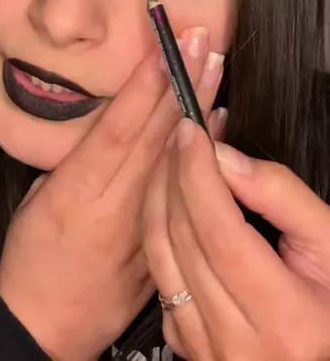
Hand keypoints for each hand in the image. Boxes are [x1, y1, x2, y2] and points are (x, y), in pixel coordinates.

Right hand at [0, 30, 223, 360]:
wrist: (46, 327)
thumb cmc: (31, 257)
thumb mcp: (38, 199)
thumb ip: (78, 162)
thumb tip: (115, 122)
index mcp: (75, 192)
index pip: (118, 128)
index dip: (145, 85)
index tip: (164, 47)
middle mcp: (113, 207)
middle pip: (155, 136)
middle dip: (181, 83)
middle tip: (202, 41)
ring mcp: (141, 229)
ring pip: (176, 160)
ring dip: (199, 110)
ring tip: (215, 67)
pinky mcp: (160, 246)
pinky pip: (186, 192)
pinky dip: (203, 154)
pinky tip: (219, 121)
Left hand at [144, 117, 329, 360]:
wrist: (321, 352)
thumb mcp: (329, 243)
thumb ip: (281, 196)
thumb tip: (224, 158)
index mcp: (283, 318)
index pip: (219, 230)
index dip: (198, 173)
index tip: (191, 131)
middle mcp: (236, 342)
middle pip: (182, 238)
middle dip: (174, 174)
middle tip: (180, 135)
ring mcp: (205, 349)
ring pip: (158, 255)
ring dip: (158, 196)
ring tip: (171, 158)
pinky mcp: (184, 346)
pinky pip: (158, 277)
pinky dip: (157, 230)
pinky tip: (171, 200)